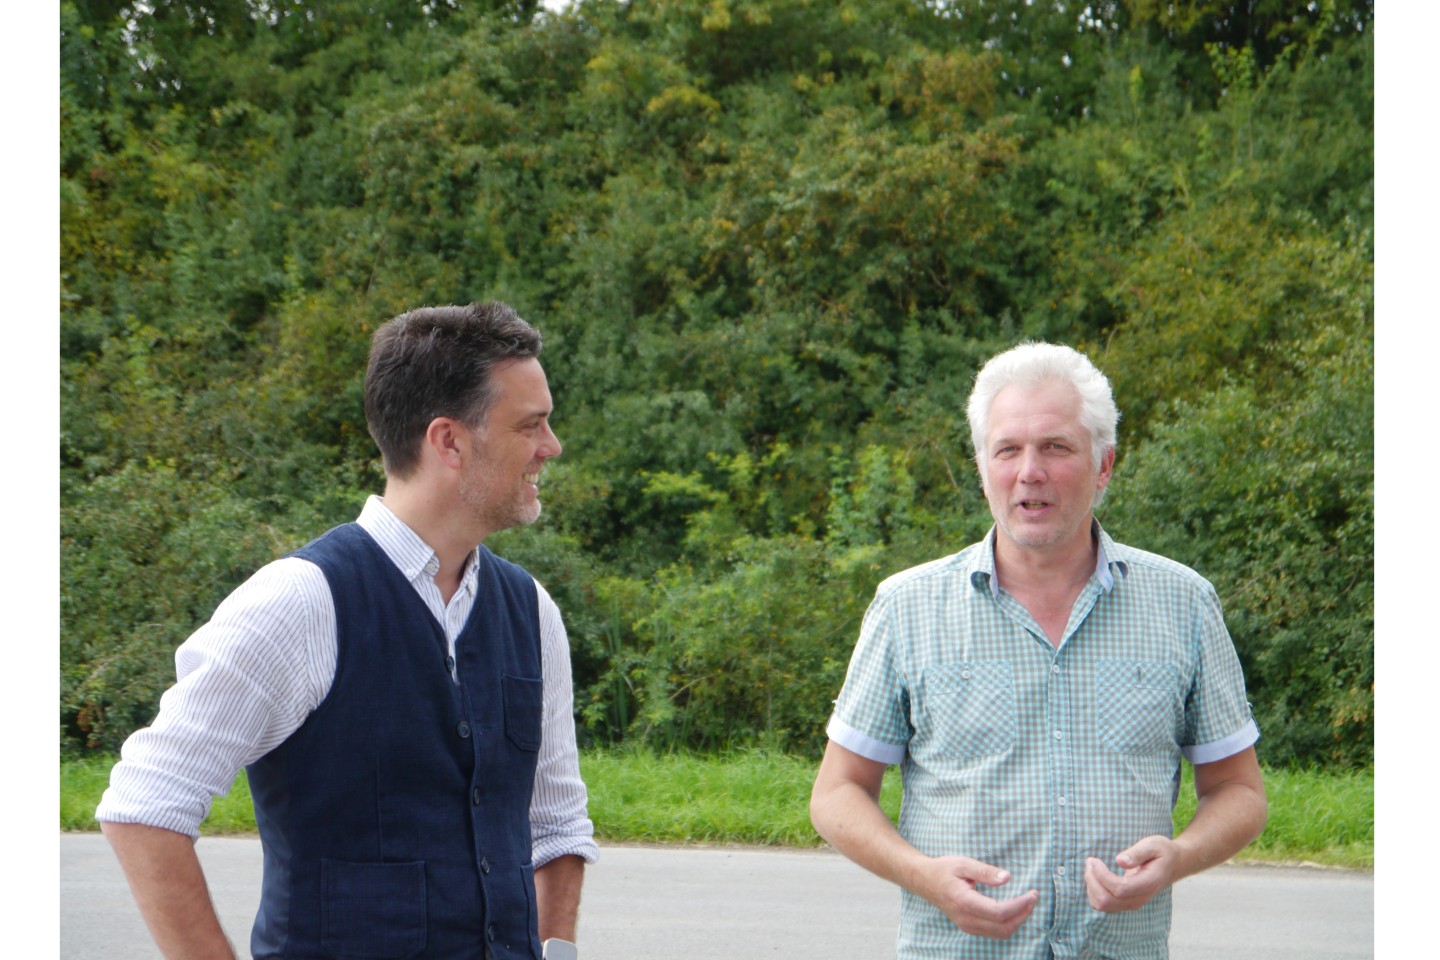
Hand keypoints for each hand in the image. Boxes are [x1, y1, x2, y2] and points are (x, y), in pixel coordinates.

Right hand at [920, 856, 1037, 938]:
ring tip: (1027, 902)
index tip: (1032, 894)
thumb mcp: (964, 863)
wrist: (925, 881)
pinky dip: (1009, 923)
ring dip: (1018, 920)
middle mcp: (966, 918)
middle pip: (1003, 927)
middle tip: (1033, 896)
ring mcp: (967, 926)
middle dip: (1023, 914)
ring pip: (1001, 933)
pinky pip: (995, 932)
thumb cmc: (944, 869)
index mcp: (964, 901)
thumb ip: (986, 871)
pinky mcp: (969, 927)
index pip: (999, 912)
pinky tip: (1014, 909)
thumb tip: (1007, 878)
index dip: (1019, 906)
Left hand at [1084, 836, 1180, 912]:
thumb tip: (1119, 861)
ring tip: (1091, 866)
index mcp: (1148, 883)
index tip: (1094, 859)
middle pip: (1107, 900)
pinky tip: (1096, 876)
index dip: (1102, 876)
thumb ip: (1137, 853)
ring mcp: (1133, 903)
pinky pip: (1103, 905)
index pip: (1120, 889)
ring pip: (1103, 905)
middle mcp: (1140, 898)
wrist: (1173, 865)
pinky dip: (1094, 892)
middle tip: (1090, 861)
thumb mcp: (1152, 845)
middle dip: (1092, 880)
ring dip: (1091, 886)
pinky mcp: (1126, 903)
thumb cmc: (1162, 852)